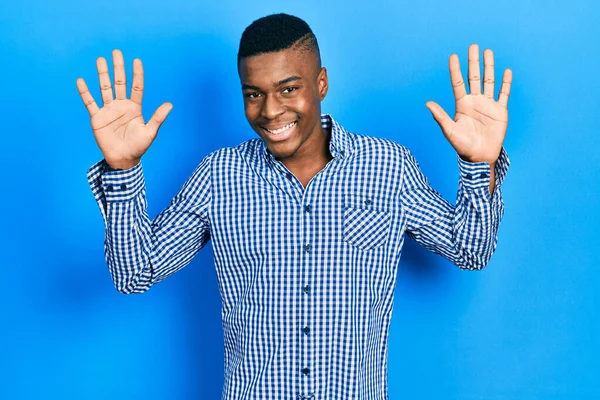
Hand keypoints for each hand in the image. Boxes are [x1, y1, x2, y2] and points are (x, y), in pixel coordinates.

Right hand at [76, 49, 172, 169]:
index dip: (136, 74)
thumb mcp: (150, 132)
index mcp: (135, 108)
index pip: (136, 87)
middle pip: (119, 83)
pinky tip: (81, 81)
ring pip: (104, 88)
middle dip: (118, 68)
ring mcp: (108, 110)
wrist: (123, 159)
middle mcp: (121, 105)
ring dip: (102, 74)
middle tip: (116, 52)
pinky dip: (85, 92)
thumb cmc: (138, 146)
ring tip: (100, 60)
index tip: (136, 61)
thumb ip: (158, 117)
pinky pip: (90, 103)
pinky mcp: (97, 118)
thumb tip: (170, 104)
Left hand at [425, 44, 512, 163]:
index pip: (458, 83)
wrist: (480, 156)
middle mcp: (474, 101)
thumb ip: (440, 116)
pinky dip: (506, 83)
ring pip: (489, 81)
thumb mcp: (449, 131)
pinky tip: (507, 71)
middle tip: (473, 46)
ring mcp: (488, 105)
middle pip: (474, 77)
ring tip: (488, 52)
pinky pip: (504, 94)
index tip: (453, 56)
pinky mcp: (500, 111)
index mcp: (462, 105)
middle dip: (473, 62)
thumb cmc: (462, 146)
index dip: (456, 70)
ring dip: (489, 67)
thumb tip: (427, 103)